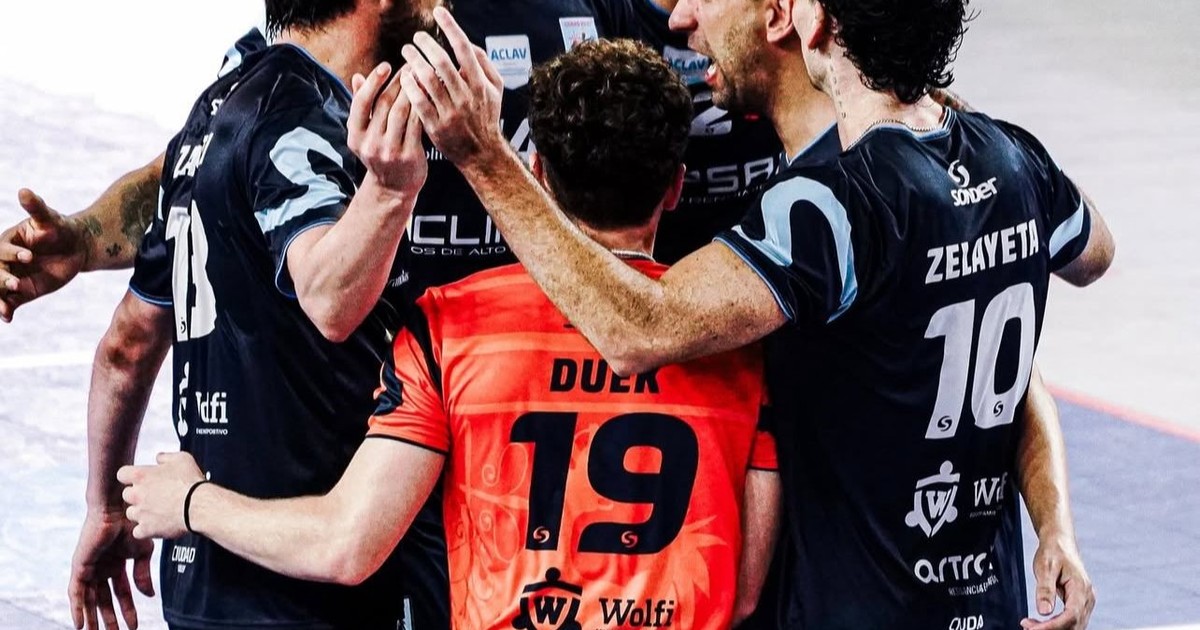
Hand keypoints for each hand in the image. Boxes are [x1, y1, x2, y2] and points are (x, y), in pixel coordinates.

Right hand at [0, 189, 88, 321]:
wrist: (76, 247)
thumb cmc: (60, 228)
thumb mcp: (49, 218)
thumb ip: (36, 207)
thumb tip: (24, 191)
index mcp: (7, 242)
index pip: (2, 250)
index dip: (12, 254)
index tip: (29, 256)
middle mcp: (6, 261)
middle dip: (2, 278)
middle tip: (15, 283)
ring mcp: (12, 277)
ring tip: (4, 309)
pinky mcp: (22, 291)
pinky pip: (10, 302)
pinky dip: (7, 310)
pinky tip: (7, 318)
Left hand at [68, 510, 154, 629]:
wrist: (120, 508)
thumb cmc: (132, 524)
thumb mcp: (143, 554)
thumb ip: (143, 575)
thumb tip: (148, 596)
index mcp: (117, 564)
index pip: (122, 593)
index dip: (128, 610)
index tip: (134, 626)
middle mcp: (101, 568)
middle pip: (104, 600)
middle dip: (109, 619)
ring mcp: (90, 568)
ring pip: (89, 600)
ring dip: (91, 619)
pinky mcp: (79, 566)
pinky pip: (76, 593)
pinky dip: (77, 609)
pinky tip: (79, 624)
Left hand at [118, 452, 205, 539]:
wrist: (200, 505)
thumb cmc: (191, 483)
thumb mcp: (182, 458)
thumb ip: (165, 457)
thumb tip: (159, 458)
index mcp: (141, 476)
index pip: (122, 474)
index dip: (130, 476)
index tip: (139, 479)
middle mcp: (137, 494)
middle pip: (126, 495)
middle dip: (137, 495)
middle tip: (153, 495)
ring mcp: (140, 513)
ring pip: (131, 513)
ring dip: (141, 512)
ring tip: (157, 511)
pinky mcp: (147, 529)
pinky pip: (138, 531)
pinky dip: (145, 529)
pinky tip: (156, 524)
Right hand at [347, 62, 428, 199]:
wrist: (394, 188)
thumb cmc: (381, 152)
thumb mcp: (366, 133)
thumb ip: (362, 106)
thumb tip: (356, 76)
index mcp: (355, 135)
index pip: (361, 103)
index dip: (373, 82)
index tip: (386, 65)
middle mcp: (370, 144)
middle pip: (384, 104)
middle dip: (398, 81)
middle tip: (411, 64)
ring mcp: (389, 151)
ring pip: (402, 112)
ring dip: (413, 91)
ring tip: (422, 75)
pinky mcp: (409, 155)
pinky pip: (417, 125)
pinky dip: (423, 107)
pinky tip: (430, 94)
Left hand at [400, 6, 505, 166]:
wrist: (482, 154)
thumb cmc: (486, 118)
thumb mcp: (496, 91)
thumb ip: (485, 64)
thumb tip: (468, 43)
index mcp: (481, 85)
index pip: (464, 49)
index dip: (450, 27)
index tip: (438, 13)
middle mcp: (466, 97)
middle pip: (442, 62)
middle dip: (425, 44)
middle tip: (416, 37)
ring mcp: (451, 112)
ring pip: (428, 80)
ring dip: (414, 61)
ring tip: (406, 52)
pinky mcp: (436, 126)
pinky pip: (419, 101)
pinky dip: (410, 86)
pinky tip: (405, 76)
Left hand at [1020, 534, 1094, 629]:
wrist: (1060, 542)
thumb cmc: (1053, 552)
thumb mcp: (1045, 567)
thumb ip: (1045, 589)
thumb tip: (1044, 611)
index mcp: (1081, 588)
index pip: (1071, 616)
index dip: (1053, 626)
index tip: (1032, 628)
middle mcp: (1087, 598)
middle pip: (1073, 624)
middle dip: (1051, 629)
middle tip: (1027, 626)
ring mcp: (1084, 602)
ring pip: (1072, 625)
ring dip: (1052, 628)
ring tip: (1029, 625)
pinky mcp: (1078, 603)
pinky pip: (1069, 620)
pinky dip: (1055, 624)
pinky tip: (1039, 623)